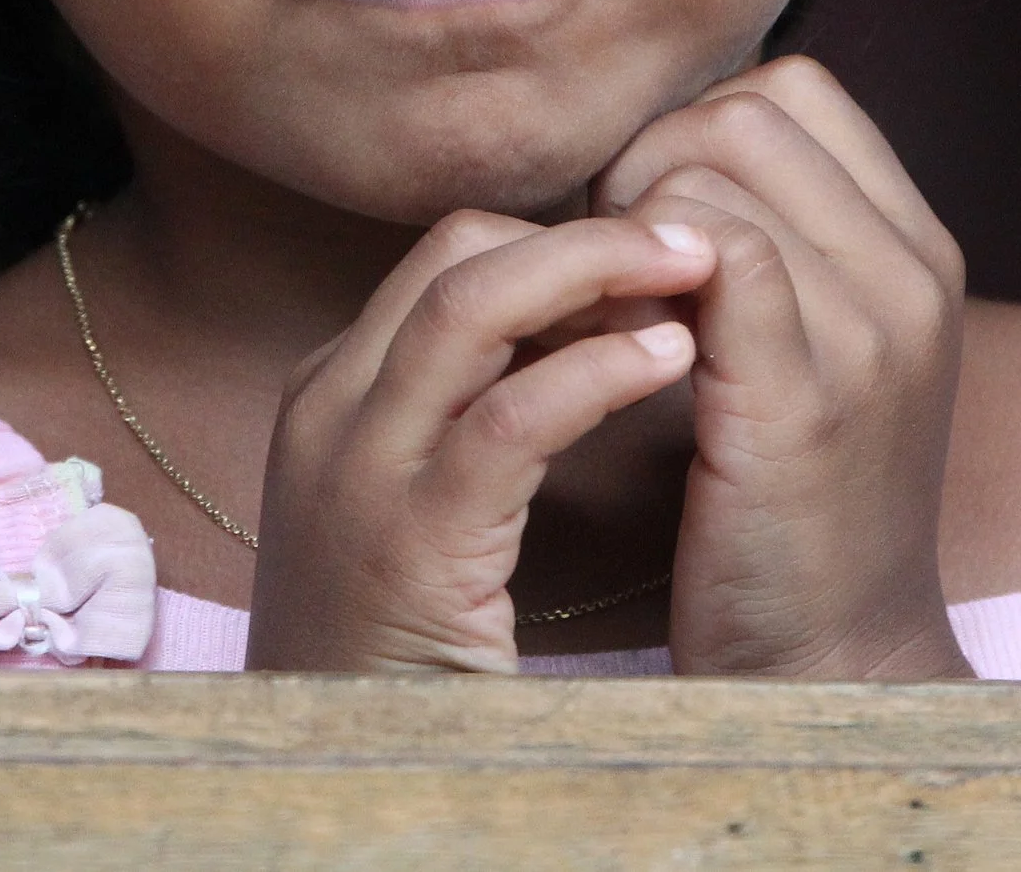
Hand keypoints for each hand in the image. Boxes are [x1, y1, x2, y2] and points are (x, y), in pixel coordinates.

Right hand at [246, 213, 711, 671]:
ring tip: (699, 265)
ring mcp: (357, 473)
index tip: (656, 261)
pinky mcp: (408, 548)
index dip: (561, 239)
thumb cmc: (391, 660)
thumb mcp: (411, 512)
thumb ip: (466, 419)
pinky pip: (507, 421)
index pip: (450, 259)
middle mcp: (331, 413)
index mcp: (334, 397)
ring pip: (470, 303)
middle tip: (692, 235)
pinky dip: (595, 371)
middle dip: (586, 231)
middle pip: (456, 253)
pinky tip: (670, 358)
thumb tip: (584, 332)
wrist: (321, 789)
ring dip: (597, 267)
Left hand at [593, 55, 968, 678]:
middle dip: (649, 164)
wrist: (835, 658)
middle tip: (616, 265)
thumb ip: (774, 239)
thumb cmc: (792, 496)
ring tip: (615, 310)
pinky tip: (616, 345)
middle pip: (744, 110)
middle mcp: (913, 272)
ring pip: (712, 166)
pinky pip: (710, 249)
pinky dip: (634, 275)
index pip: (792, 89)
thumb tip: (664, 140)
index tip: (651, 220)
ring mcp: (871, 330)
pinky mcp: (805, 393)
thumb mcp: (816, 344)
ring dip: (628, 222)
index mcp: (917, 247)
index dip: (695, 130)